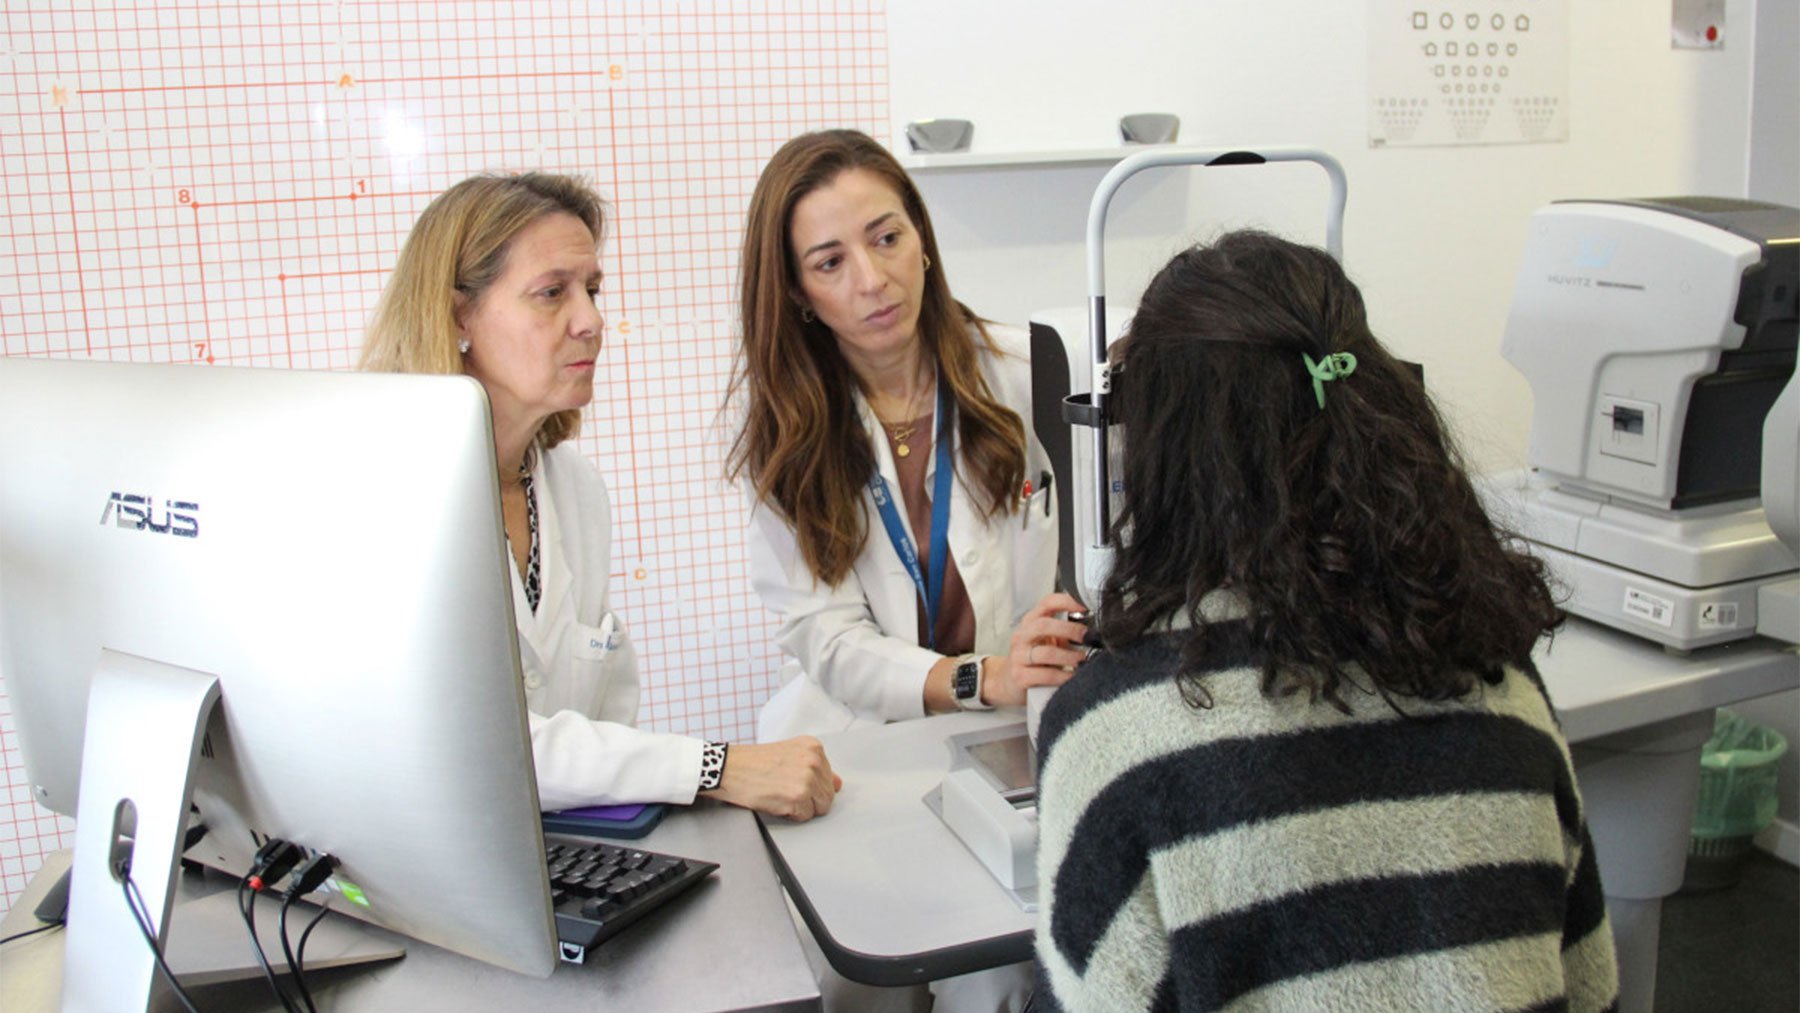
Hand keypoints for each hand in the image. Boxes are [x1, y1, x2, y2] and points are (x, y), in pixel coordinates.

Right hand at [711, 737, 840, 821]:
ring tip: (780, 794)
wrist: (728, 768)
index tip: (792, 780)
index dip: (810, 786)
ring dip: (800, 807)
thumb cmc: (753, 763)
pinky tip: (775, 800)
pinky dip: (790, 815)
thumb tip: (838, 784)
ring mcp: (807, 778)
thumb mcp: (789, 755)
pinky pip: (804, 817)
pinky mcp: (798, 796)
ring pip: (819, 808)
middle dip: (808, 799)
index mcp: (813, 747)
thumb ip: (816, 769)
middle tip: (784, 788)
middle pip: (827, 795)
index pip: (829, 779)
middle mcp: (814, 760)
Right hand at [983, 592, 1089, 707]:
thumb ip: (1063, 633)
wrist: (1007, 683)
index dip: (1067, 601)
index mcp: (1030, 622)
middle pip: (1044, 625)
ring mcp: (1019, 656)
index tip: (1085, 606)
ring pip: (1046, 653)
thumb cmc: (1033, 660)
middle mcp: (1022, 636)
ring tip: (1082, 660)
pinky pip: (1046, 675)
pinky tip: (1073, 676)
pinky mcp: (1020, 676)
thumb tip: (1093, 631)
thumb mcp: (1046, 641)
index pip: (1047, 603)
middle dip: (1069, 630)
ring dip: (1069, 656)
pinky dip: (1064, 676)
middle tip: (1086, 637)